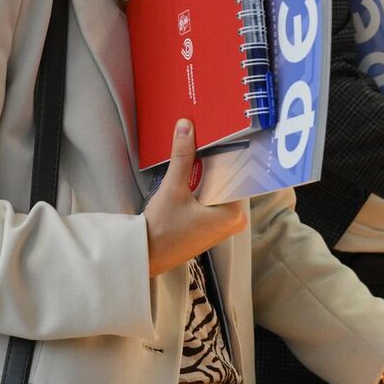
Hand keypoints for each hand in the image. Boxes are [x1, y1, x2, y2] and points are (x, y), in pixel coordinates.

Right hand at [143, 120, 246, 273]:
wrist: (146, 255)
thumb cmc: (161, 229)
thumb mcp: (173, 188)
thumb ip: (182, 156)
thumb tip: (186, 127)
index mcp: (234, 214)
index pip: (237, 174)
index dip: (227, 153)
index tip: (221, 133)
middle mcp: (235, 221)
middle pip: (228, 180)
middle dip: (215, 161)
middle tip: (207, 135)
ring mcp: (224, 225)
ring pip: (219, 187)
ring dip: (207, 172)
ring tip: (197, 147)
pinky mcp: (212, 226)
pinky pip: (212, 197)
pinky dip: (203, 185)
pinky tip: (193, 170)